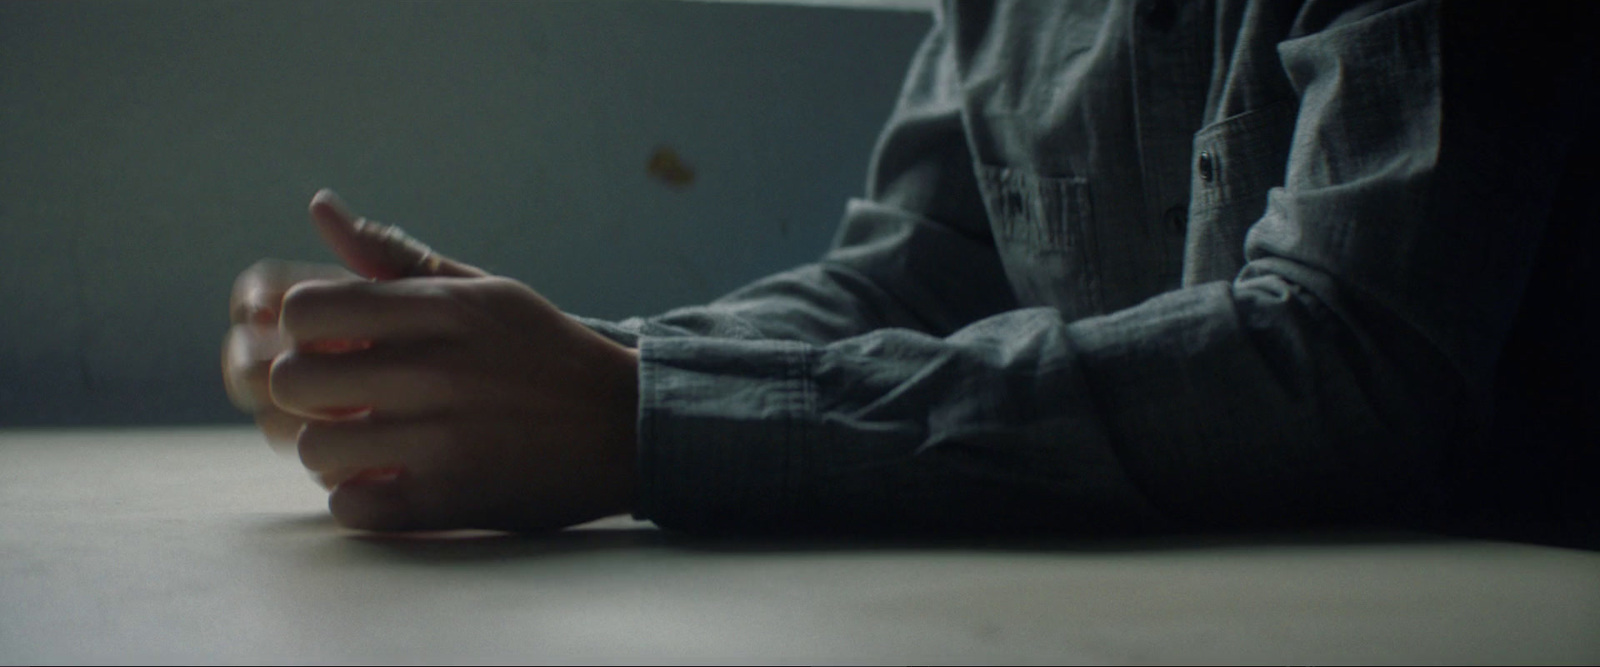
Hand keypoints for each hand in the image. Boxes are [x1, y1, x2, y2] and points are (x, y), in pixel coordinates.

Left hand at [223, 190, 639, 530]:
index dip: (307, 332)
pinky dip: (360, 502)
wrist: (628, 427)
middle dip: (311, 393)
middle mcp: (435, 369)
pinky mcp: (451, 500)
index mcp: (440, 309)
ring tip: (371, 447)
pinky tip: (392, 484)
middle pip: (294, 379)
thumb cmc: (546, 353)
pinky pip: (349, 508)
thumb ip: (395, 256)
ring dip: (334, 452)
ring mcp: (443, 439)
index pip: (304, 309)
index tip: (341, 347)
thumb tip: (320, 206)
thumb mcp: (484, 291)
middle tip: (348, 402)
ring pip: (313, 449)